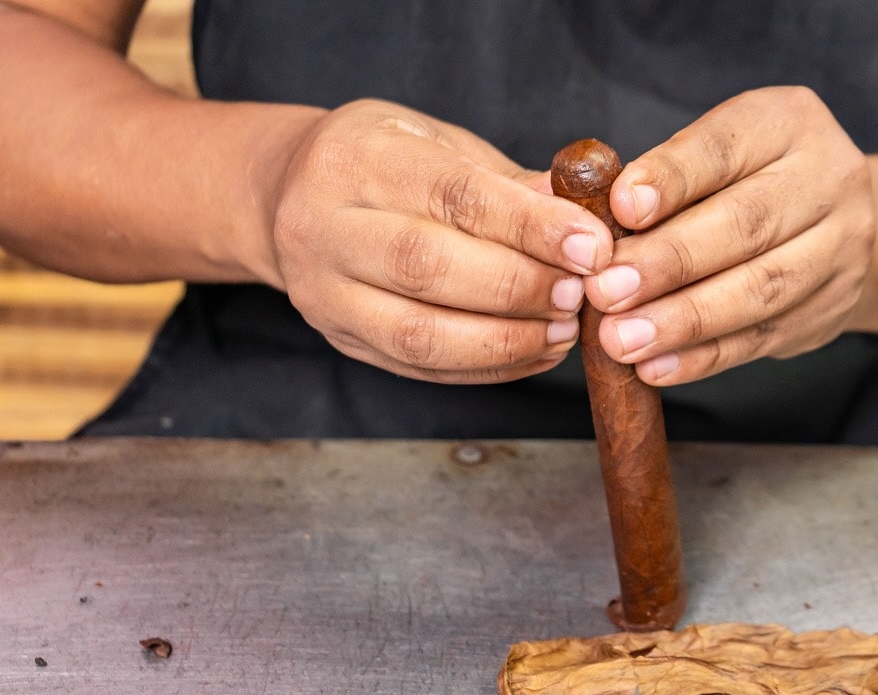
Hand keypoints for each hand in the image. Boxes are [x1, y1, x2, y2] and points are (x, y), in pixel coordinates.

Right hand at [269, 99, 613, 382]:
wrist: (287, 195)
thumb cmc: (383, 161)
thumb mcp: (437, 143)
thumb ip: (506, 181)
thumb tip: (584, 217)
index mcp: (355, 160)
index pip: (451, 196)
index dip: (527, 225)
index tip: (590, 245)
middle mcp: (324, 227)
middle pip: (427, 268)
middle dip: (519, 287)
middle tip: (580, 293)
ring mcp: (324, 292)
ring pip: (419, 335)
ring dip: (506, 340)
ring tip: (564, 330)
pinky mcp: (341, 339)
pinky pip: (420, 369)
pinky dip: (488, 368)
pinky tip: (535, 352)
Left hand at [586, 87, 875, 385]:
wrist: (836, 220)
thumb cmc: (745, 179)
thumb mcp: (712, 152)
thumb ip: (662, 178)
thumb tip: (589, 219)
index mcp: (787, 123)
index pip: (725, 148)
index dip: (671, 180)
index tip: (619, 208)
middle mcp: (828, 180)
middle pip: (746, 225)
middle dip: (668, 263)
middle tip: (604, 292)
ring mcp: (840, 248)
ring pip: (759, 290)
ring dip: (682, 320)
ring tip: (621, 339)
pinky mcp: (830, 307)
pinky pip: (761, 338)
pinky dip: (703, 357)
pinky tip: (656, 367)